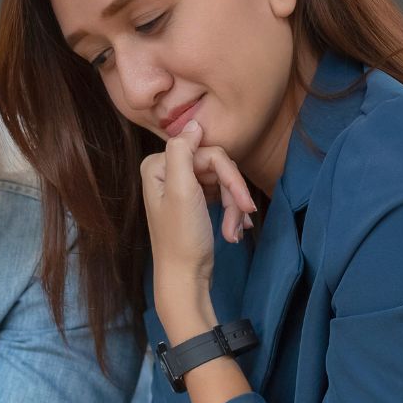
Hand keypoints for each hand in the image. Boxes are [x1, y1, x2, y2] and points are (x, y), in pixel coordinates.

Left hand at [141, 121, 252, 333]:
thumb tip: (194, 123)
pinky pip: (221, 194)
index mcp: (158, 165)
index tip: (242, 202)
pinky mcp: (193, 201)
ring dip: (234, 207)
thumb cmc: (183, 239)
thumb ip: (182, 152)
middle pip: (216, 166)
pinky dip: (232, 212)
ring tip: (236, 231)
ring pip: (222, 181)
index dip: (229, 176)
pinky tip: (236, 230)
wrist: (186, 279)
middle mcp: (166, 172)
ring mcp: (181, 187)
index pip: (208, 152)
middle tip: (244, 217)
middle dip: (232, 194)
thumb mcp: (181, 192)